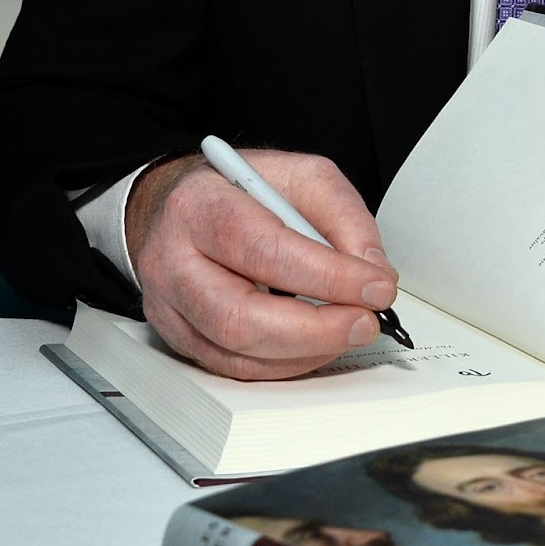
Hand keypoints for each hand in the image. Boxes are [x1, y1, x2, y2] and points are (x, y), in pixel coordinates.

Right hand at [125, 149, 398, 379]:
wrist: (186, 206)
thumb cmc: (242, 190)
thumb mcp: (300, 176)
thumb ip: (341, 215)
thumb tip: (372, 269)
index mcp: (201, 205)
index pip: (264, 248)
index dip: (326, 275)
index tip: (375, 286)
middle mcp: (173, 260)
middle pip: (240, 316)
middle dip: (315, 329)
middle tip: (364, 322)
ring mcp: (169, 306)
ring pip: (235, 353)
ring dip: (305, 352)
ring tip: (347, 332)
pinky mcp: (177, 338)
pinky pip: (232, 368)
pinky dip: (284, 364)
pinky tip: (314, 346)